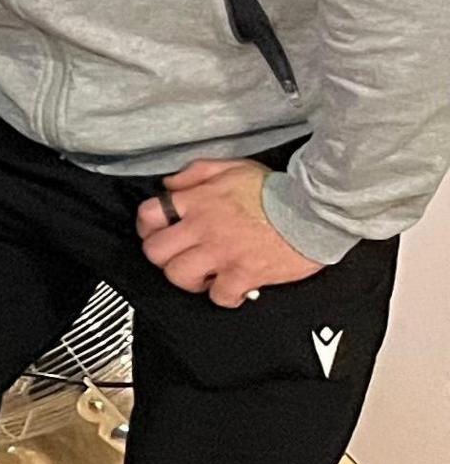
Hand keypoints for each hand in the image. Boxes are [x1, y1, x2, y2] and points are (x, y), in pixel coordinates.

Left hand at [136, 157, 324, 307]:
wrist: (316, 210)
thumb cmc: (277, 189)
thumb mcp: (233, 167)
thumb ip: (197, 173)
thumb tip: (169, 185)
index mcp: (198, 200)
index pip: (148, 214)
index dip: (147, 227)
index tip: (157, 233)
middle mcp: (203, 227)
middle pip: (155, 251)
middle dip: (162, 257)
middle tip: (179, 257)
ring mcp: (222, 252)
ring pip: (179, 276)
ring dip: (188, 279)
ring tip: (204, 275)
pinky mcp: (245, 273)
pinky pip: (219, 296)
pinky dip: (224, 296)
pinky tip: (233, 289)